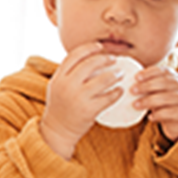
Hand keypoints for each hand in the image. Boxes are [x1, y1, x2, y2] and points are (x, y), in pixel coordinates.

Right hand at [41, 42, 123, 158]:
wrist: (57, 131)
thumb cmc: (60, 107)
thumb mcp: (57, 87)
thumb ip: (68, 74)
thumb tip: (87, 58)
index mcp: (58, 78)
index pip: (74, 56)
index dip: (89, 48)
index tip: (100, 47)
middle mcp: (67, 86)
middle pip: (90, 64)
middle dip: (105, 59)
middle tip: (114, 60)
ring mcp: (78, 98)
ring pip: (102, 80)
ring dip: (115, 75)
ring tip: (120, 74)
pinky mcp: (88, 110)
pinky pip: (108, 97)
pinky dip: (116, 93)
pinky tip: (119, 91)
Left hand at [132, 64, 177, 141]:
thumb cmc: (168, 106)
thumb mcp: (161, 94)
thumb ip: (151, 88)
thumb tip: (130, 85)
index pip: (165, 71)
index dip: (150, 72)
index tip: (136, 77)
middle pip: (166, 82)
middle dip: (148, 85)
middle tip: (132, 90)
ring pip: (169, 97)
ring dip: (150, 100)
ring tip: (136, 105)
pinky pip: (172, 113)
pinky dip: (159, 114)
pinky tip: (150, 117)